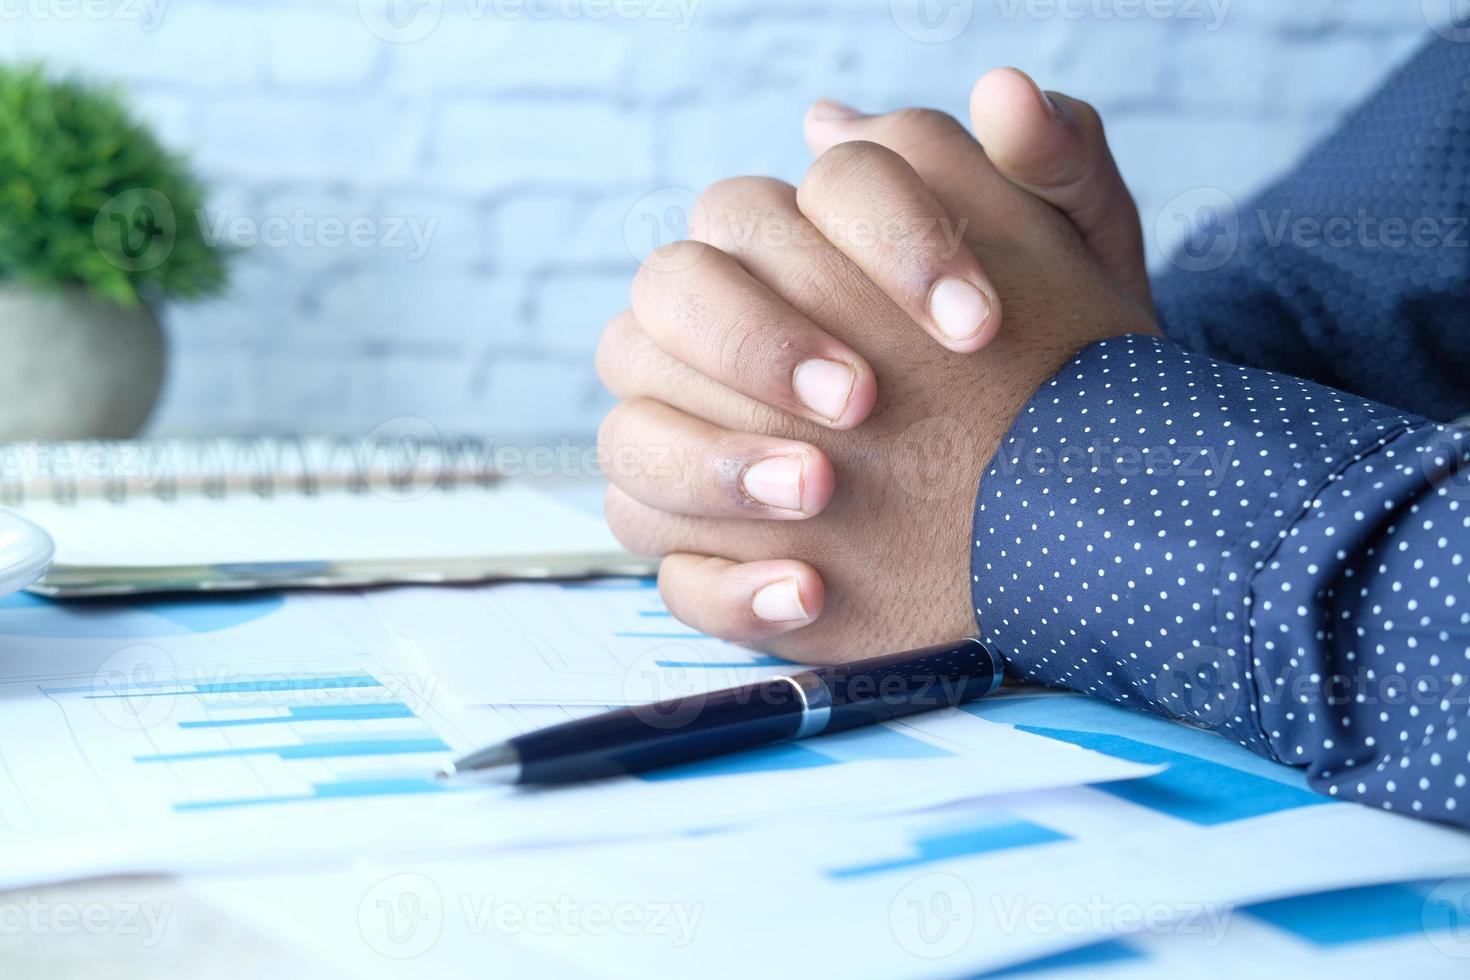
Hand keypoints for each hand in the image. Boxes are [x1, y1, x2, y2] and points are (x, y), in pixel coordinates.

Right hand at [597, 75, 1158, 662]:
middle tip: (862, 400)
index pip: (778, 201)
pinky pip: (672, 571)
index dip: (874, 247)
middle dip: (757, 342)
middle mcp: (727, 336)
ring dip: (714, 465)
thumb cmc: (1055, 369)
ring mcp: (706, 449)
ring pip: (632, 438)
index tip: (975, 321)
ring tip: (820, 493)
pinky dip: (728, 587)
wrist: (1073, 498)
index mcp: (795, 248)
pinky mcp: (717, 558)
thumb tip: (1003, 91)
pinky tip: (812, 592)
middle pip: (669, 294)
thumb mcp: (1080, 273)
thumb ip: (1057, 172)